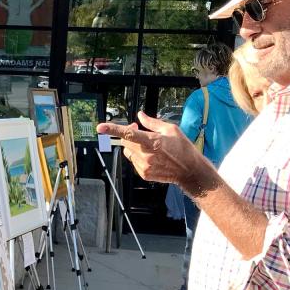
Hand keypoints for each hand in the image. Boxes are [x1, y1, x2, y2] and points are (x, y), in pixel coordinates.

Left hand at [97, 111, 213, 190]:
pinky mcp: (144, 174)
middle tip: (140, 132)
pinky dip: (139, 158)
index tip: (101, 127)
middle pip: (125, 142)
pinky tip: (153, 158)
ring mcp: (144, 166)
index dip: (113, 130)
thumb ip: (152, 122)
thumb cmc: (182, 148)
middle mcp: (145, 155)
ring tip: (150, 148)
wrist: (189, 170)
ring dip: (134, 148)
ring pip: (128, 153)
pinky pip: (134, 162)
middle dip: (129, 136)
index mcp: (152, 141)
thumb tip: (140, 115)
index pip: (128, 133)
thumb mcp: (171, 130)